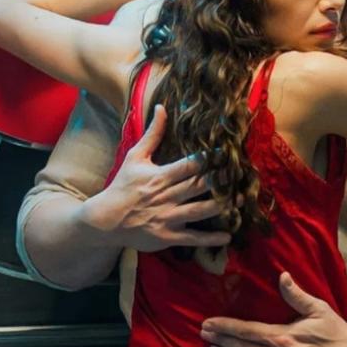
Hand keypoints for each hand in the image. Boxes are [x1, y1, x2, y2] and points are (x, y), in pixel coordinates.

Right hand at [75, 104, 227, 251]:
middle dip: (220, 181)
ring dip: (222, 206)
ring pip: (199, 210)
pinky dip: (209, 239)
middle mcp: (166, 196)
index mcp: (160, 176)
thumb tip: (162, 107)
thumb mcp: (135, 157)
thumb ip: (152, 134)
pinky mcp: (167, 236)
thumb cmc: (122, 186)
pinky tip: (227, 237)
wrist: (105, 219)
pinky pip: (192, 238)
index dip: (209, 159)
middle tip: (240, 175)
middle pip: (198, 186)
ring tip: (242, 201)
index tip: (226, 153)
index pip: (189, 165)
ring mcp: (167, 217)